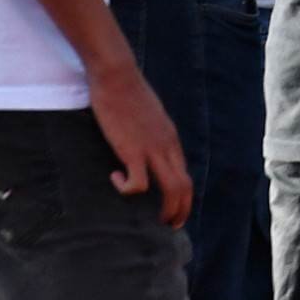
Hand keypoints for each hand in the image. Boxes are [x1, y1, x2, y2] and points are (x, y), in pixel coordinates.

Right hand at [88, 59, 193, 227]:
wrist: (117, 74)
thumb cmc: (127, 90)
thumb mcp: (148, 114)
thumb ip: (151, 131)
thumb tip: (144, 142)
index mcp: (170, 138)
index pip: (185, 175)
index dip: (183, 198)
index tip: (175, 211)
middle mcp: (167, 146)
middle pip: (185, 187)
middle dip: (181, 211)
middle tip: (170, 225)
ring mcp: (151, 148)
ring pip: (172, 189)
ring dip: (166, 210)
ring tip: (155, 219)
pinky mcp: (132, 150)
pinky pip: (138, 183)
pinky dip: (128, 189)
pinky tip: (114, 178)